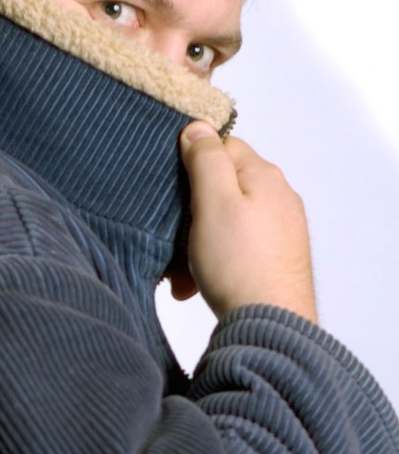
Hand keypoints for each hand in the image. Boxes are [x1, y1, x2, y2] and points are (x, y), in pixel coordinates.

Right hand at [174, 121, 317, 322]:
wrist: (271, 326)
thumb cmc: (240, 265)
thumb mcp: (212, 201)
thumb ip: (205, 159)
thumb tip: (199, 126)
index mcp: (265, 176)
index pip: (222, 147)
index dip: (192, 165)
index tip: (174, 190)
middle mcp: (279, 198)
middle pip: (222, 188)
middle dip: (191, 213)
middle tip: (173, 240)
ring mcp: (280, 231)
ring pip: (225, 223)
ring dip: (197, 244)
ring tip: (183, 274)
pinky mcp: (276, 259)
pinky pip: (235, 250)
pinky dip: (214, 263)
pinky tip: (198, 285)